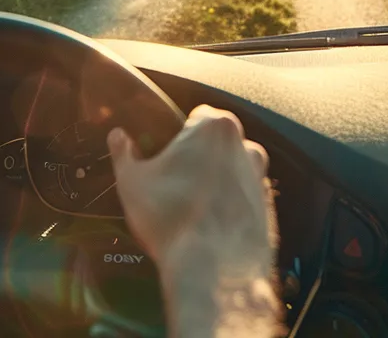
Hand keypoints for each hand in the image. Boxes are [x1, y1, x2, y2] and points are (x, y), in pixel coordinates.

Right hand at [108, 105, 279, 337]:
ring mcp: (261, 178)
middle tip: (173, 184)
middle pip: (216, 143)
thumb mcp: (132, 182)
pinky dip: (229, 207)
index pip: (195, 116)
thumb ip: (123, 153)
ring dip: (215, 182)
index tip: (164, 154)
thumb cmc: (172, 219)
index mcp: (214, 128)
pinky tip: (208, 226)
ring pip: (232, 171)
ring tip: (189, 209)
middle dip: (197, 158)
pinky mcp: (269, 208)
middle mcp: (246, 146)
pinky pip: (243, 199)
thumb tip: (117, 137)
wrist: (214, 271)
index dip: (176, 135)